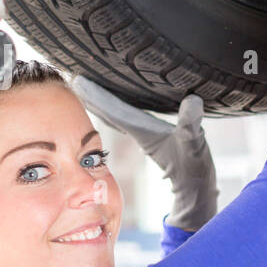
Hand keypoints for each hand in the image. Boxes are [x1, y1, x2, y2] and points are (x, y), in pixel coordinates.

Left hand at [71, 77, 217, 232]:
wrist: (194, 189)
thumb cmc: (193, 169)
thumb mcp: (194, 144)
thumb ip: (190, 124)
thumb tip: (192, 100)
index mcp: (143, 131)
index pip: (114, 109)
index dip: (97, 95)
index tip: (78, 80)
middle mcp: (138, 132)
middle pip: (107, 111)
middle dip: (91, 95)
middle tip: (72, 77)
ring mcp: (142, 135)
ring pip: (113, 115)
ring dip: (99, 102)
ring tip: (85, 87)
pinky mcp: (149, 138)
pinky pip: (124, 119)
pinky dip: (114, 109)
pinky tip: (112, 104)